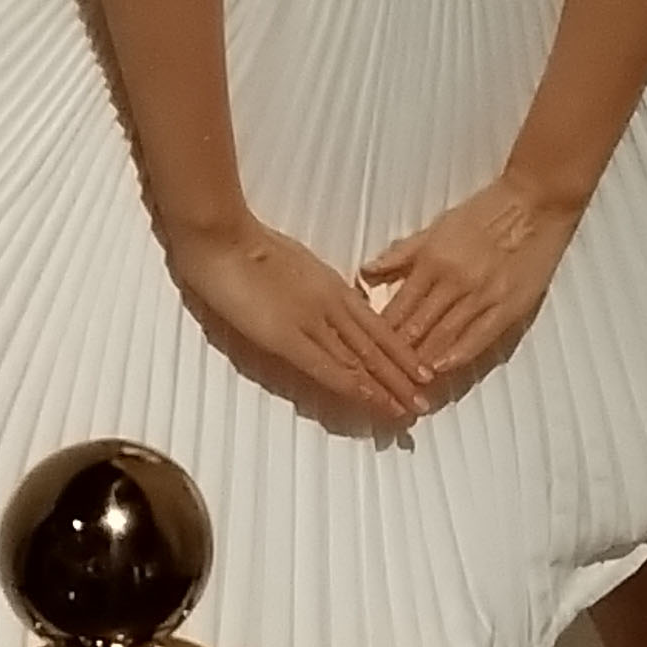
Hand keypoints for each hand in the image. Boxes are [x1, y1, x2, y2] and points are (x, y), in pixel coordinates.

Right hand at [166, 219, 429, 434]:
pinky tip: (371, 401)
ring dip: (387, 387)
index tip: (419, 371)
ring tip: (411, 410)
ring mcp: (313, 321)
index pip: (376, 326)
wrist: (221, 236)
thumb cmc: (245, 244)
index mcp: (333, 286)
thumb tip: (334, 302)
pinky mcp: (288, 337)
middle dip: (402, 376)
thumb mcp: (295, 263)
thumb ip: (316, 286)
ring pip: (361, 359)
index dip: (399, 352)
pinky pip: (328, 366)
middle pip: (376, 346)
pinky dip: (354, 386)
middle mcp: (332, 304)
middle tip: (425, 402)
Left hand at [361, 174, 578, 391]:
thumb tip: (367, 272)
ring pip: (444, 336)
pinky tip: (442, 369)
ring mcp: (483, 295)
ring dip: (423, 361)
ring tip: (405, 381)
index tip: (368, 350)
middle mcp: (454, 280)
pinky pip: (479, 337)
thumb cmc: (486, 211)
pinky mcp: (509, 305)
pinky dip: (458, 355)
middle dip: (398, 354)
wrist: (535, 202)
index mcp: (433, 259)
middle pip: (417, 326)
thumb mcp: (437, 226)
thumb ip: (402, 253)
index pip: (398, 306)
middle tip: (381, 375)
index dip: (381, 332)